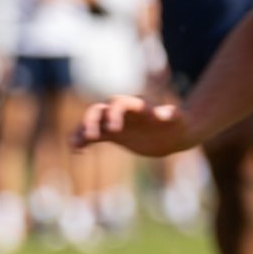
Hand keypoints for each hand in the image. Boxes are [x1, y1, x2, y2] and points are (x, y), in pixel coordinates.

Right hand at [71, 95, 191, 156]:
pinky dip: (84, 140)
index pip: (118, 103)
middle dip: (91, 120)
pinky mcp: (112, 134)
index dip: (113, 113)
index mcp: (135, 105)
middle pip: (99, 109)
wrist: (173, 134)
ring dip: (82, 130)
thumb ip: (171, 115)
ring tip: (75, 144)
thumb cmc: (178, 124)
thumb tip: (170, 113)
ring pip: (92, 122)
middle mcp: (122, 112)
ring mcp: (115, 122)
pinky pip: (94, 135)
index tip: (114, 129)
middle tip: (91, 137)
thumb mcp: (177, 120)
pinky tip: (78, 150)